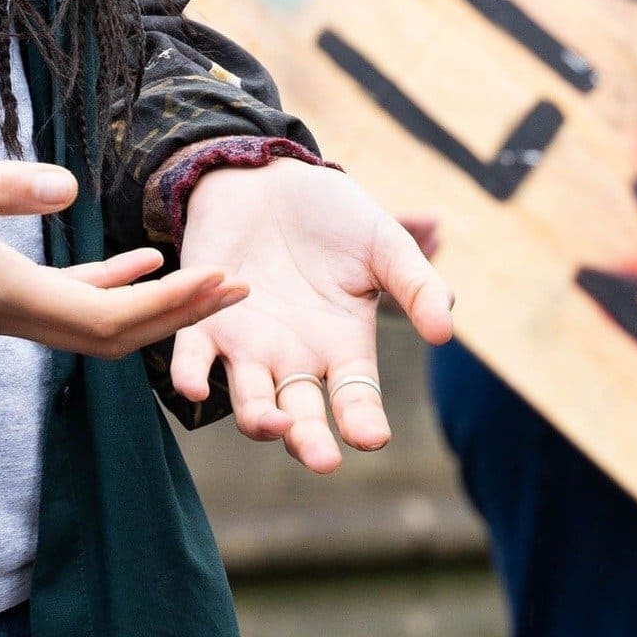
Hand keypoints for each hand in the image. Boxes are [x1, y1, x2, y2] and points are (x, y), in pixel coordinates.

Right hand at [0, 145, 244, 356]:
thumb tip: (67, 189)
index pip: (101, 320)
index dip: (169, 308)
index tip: (224, 280)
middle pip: (108, 336)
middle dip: (179, 316)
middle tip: (243, 286)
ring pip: (89, 325)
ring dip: (153, 308)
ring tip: (212, 279)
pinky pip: (62, 304)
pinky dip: (109, 290)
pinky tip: (140, 263)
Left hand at [168, 158, 455, 473]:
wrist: (268, 177)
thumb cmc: (334, 215)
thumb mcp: (386, 244)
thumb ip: (416, 285)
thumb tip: (444, 331)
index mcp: (342, 346)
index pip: (355, 397)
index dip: (363, 420)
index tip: (372, 437)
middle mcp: (295, 358)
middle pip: (302, 413)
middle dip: (310, 440)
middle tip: (322, 459)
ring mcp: (248, 345)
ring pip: (250, 398)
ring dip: (258, 417)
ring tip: (272, 422)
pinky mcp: (202, 320)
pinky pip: (193, 356)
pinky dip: (192, 374)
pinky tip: (195, 387)